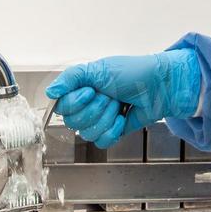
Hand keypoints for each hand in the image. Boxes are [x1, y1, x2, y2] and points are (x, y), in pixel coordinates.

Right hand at [44, 50, 201, 148]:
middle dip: (96, 109)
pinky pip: (101, 142)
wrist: (160, 86)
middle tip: (110, 96)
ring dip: (106, 118)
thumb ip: (71, 78)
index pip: (61, 107)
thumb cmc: (133, 72)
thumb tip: (50, 92)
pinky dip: (113, 131)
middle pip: (73, 122)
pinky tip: (122, 119)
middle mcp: (87, 105)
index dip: (76, 102)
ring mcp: (99, 119)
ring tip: (119, 105)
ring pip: (87, 134)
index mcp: (80, 89)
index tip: (92, 91)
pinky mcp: (112, 131)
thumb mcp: (99, 69)